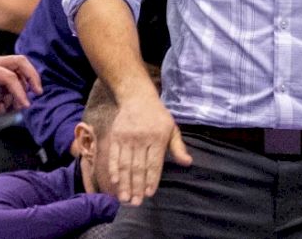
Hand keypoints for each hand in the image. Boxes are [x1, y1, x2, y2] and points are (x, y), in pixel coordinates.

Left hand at [0, 47, 41, 115]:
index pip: (10, 77)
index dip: (20, 93)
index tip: (24, 107)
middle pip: (21, 62)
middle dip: (33, 77)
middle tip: (38, 93)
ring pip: (17, 67)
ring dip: (21, 85)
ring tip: (11, 105)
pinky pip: (8, 73)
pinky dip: (11, 86)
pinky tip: (2, 101)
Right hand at [102, 90, 191, 206]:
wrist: (136, 97)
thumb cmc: (158, 116)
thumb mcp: (172, 128)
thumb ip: (178, 147)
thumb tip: (187, 163)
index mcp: (157, 138)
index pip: (153, 163)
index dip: (151, 179)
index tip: (149, 194)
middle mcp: (141, 139)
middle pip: (137, 166)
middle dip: (136, 186)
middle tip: (135, 203)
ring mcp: (126, 138)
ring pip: (125, 164)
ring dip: (124, 182)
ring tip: (124, 198)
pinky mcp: (115, 136)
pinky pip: (114, 156)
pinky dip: (113, 169)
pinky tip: (114, 181)